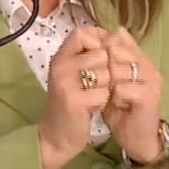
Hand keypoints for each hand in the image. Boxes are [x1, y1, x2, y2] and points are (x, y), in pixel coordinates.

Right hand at [38, 26, 109, 168]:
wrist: (56, 135)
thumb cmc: (70, 102)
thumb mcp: (73, 74)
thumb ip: (86, 55)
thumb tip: (111, 34)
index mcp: (60, 57)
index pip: (83, 33)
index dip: (98, 42)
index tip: (100, 57)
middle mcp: (60, 66)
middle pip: (101, 53)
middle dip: (105, 70)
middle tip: (94, 85)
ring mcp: (66, 83)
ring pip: (106, 73)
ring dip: (105, 87)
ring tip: (92, 96)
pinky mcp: (75, 101)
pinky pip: (104, 93)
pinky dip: (103, 102)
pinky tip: (92, 107)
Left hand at [100, 28, 164, 164]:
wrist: (137, 140)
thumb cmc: (122, 111)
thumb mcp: (111, 83)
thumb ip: (105, 64)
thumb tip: (89, 42)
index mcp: (140, 58)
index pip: (119, 35)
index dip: (101, 46)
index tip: (92, 62)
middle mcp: (148, 65)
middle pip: (117, 48)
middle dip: (102, 64)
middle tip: (100, 82)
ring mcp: (151, 79)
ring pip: (118, 67)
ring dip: (107, 82)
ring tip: (108, 95)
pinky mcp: (149, 96)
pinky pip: (123, 87)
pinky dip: (114, 96)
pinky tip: (114, 105)